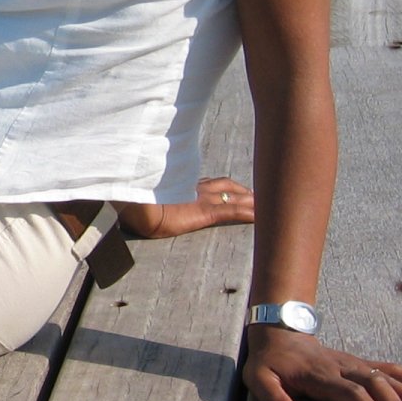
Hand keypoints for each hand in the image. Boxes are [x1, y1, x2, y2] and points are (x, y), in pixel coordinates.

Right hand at [118, 176, 253, 237]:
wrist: (132, 207)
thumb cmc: (132, 203)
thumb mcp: (143, 199)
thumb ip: (150, 198)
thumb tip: (138, 204)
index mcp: (181, 185)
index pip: (210, 183)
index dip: (226, 186)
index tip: (237, 190)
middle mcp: (194, 189)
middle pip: (226, 185)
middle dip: (243, 191)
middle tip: (257, 197)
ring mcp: (201, 199)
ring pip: (235, 197)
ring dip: (252, 201)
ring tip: (269, 206)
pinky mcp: (205, 212)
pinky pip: (233, 211)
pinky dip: (249, 213)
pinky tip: (262, 217)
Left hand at [243, 325, 401, 400]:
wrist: (278, 333)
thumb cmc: (268, 362)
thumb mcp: (257, 377)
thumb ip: (271, 397)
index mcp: (319, 375)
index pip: (350, 392)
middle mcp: (341, 367)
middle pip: (374, 384)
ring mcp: (352, 363)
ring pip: (385, 376)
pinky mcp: (359, 363)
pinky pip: (387, 368)